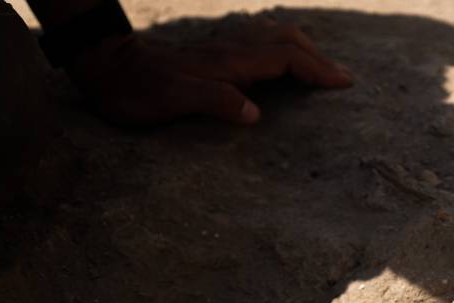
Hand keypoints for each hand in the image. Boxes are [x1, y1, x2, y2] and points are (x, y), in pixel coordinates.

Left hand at [66, 19, 353, 125]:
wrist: (108, 67)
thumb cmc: (140, 91)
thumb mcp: (174, 100)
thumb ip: (216, 102)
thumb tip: (255, 113)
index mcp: (231, 61)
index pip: (287, 57)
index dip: (318, 69)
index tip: (345, 84)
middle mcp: (232, 48)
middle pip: (288, 41)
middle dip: (319, 58)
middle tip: (342, 79)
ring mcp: (222, 47)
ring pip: (274, 37)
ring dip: (302, 50)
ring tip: (321, 68)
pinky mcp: (212, 52)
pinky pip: (259, 43)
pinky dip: (280, 49)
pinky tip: (279, 62)